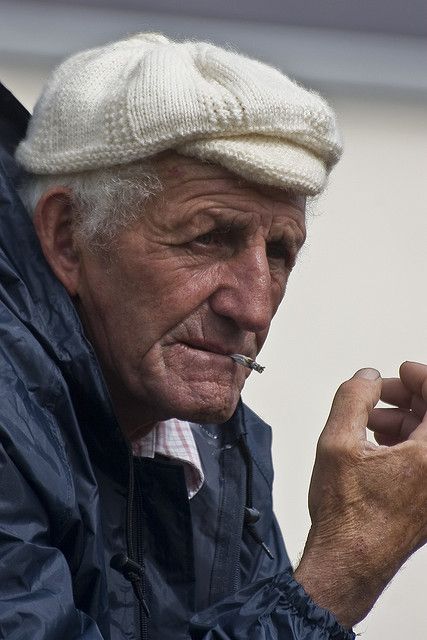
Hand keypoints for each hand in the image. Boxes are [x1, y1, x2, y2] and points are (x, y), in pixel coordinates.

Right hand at [294, 362, 426, 627]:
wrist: (349, 563)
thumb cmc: (347, 515)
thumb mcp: (337, 441)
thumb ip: (353, 397)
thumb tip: (367, 377)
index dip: (418, 377)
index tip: (400, 372)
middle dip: (406, 399)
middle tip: (376, 394)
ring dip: (402, 421)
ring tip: (366, 422)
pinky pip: (423, 459)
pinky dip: (404, 444)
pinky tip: (373, 444)